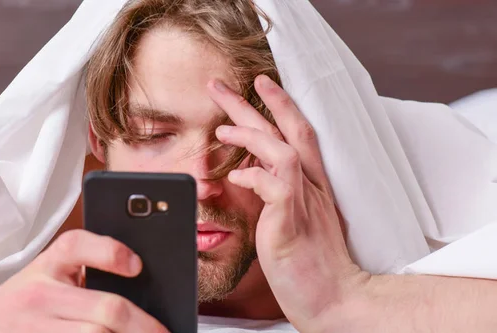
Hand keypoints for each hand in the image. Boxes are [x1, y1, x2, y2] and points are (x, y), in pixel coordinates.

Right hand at [0, 230, 168, 332]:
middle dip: (143, 325)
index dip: (111, 252)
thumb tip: (143, 284)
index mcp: (48, 264)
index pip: (77, 246)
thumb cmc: (27, 297)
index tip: (137, 266)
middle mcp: (40, 294)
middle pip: (104, 309)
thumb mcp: (50, 273)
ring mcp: (36, 328)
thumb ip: (88, 272)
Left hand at [207, 75, 367, 331]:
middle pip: (288, 129)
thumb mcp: (294, 219)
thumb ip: (275, 193)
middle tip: (219, 85)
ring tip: (221, 129)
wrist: (335, 299)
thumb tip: (247, 173)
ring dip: (249, 134)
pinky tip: (235, 177)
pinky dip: (252, 175)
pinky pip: (275, 184)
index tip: (258, 85)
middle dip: (253, 102)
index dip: (280, 105)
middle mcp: (313, 185)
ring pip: (282, 148)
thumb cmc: (312, 264)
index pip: (299, 132)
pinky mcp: (293, 219)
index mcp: (314, 184)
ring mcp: (305, 200)